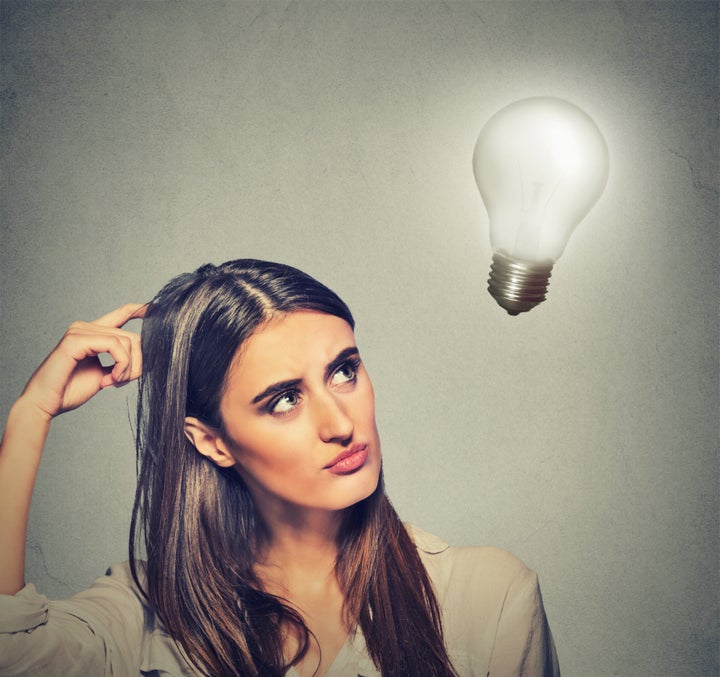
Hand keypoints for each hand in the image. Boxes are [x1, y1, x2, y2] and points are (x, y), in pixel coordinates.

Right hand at [20, 303, 146, 418]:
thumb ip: (120, 361)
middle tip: (120, 382)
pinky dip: (120, 365)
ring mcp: (79, 331)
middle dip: (136, 364)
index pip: (122, 314)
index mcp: (92, 333)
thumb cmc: (70, 391)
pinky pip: (115, 346)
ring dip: (127, 368)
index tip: (157, 308)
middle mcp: (85, 327)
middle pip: (133, 337)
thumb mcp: (105, 373)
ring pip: (127, 342)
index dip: (141, 310)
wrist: (45, 404)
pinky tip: (110, 379)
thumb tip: (142, 357)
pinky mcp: (76, 340)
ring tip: (112, 382)